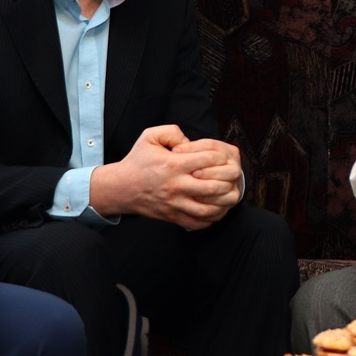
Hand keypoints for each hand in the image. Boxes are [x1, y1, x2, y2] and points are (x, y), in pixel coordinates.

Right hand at [90, 125, 238, 228]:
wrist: (121, 188)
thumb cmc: (138, 161)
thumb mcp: (149, 136)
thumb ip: (172, 132)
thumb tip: (191, 142)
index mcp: (173, 164)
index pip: (208, 160)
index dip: (221, 157)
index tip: (223, 157)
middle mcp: (176, 185)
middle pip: (214, 186)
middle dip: (229, 180)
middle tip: (234, 176)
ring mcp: (175, 203)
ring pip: (209, 208)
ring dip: (224, 202)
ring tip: (229, 193)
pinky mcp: (173, 216)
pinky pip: (198, 222)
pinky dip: (212, 218)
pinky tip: (217, 208)